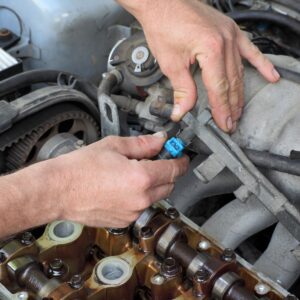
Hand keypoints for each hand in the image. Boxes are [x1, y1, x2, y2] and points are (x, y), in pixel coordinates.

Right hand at [55, 133, 187, 227]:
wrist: (58, 190)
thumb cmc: (80, 168)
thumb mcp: (114, 146)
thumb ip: (143, 144)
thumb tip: (160, 141)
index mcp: (141, 178)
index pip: (174, 170)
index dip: (181, 161)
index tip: (181, 157)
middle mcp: (141, 199)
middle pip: (168, 185)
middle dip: (166, 172)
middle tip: (154, 160)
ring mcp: (132, 213)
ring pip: (155, 197)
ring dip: (152, 185)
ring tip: (131, 174)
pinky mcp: (123, 221)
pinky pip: (140, 207)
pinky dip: (139, 197)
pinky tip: (122, 187)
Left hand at [118, 0, 279, 131]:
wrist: (162, 2)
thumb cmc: (164, 26)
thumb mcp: (171, 63)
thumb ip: (181, 90)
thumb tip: (182, 111)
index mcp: (211, 50)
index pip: (219, 89)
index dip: (222, 109)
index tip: (225, 124)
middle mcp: (225, 42)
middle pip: (232, 82)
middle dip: (231, 106)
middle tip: (232, 123)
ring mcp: (231, 35)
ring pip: (240, 71)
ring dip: (240, 92)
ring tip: (240, 109)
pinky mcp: (230, 31)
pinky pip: (250, 50)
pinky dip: (260, 64)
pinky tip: (271, 76)